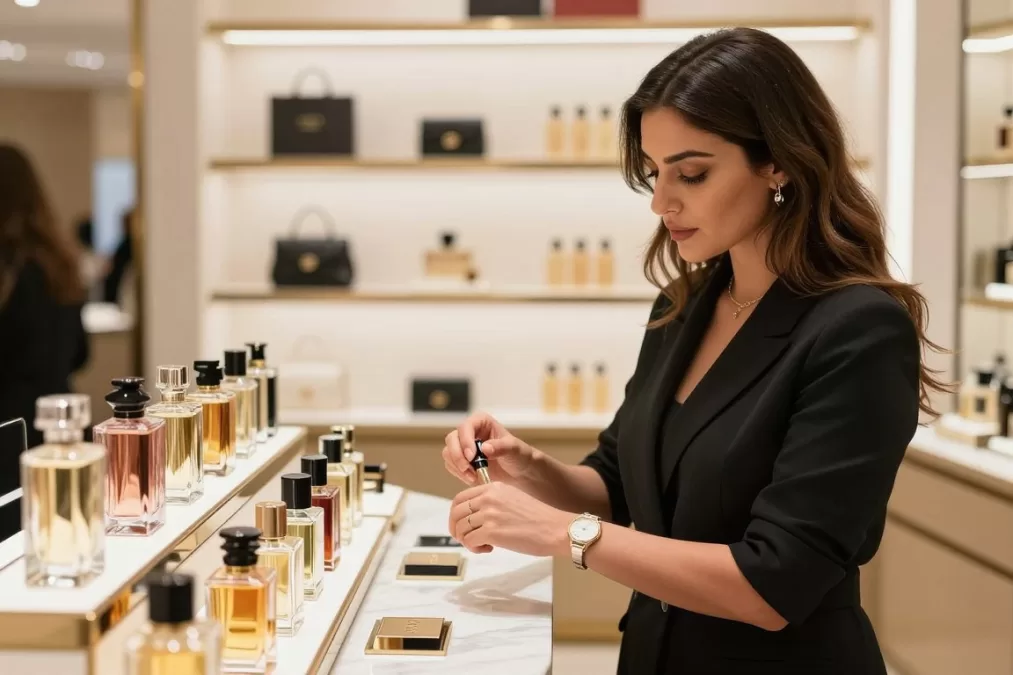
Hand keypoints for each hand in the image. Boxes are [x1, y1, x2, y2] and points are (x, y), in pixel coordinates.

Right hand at [442, 412, 535, 485]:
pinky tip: (473, 478)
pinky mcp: (461, 460)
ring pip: (448, 453)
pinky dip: (458, 473)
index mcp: (481, 422)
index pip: (465, 427)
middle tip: (468, 469)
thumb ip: (501, 447)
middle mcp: (470, 432)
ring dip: (458, 466)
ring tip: (473, 476)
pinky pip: (451, 465)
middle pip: (452, 439)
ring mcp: (464, 446)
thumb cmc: (519, 456)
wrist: (520, 473)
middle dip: (457, 456)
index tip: (472, 457)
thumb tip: (485, 448)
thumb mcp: (514, 450)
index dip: (465, 441)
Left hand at [448, 482, 572, 556]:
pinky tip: (489, 549)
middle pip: (456, 513)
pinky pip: (470, 541)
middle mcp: (488, 497)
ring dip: (467, 540)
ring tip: (482, 545)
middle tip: (465, 539)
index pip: (460, 498)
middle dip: (456, 529)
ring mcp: (489, 514)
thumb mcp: (512, 499)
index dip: (455, 514)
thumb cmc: (538, 518)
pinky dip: (474, 548)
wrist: (555, 529)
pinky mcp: (492, 531)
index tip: (460, 525)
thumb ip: (492, 502)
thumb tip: (473, 516)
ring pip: (461, 528)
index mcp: (493, 487)